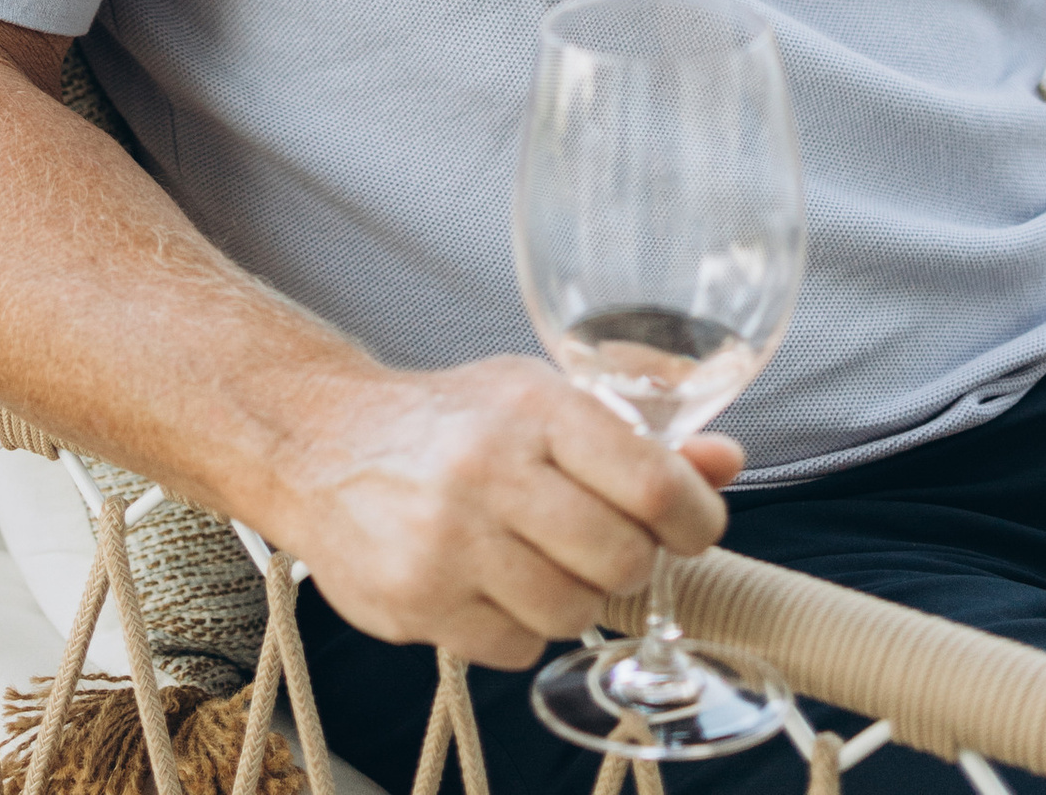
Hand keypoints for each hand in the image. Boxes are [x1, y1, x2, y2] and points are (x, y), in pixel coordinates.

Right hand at [266, 355, 738, 666]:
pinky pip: (514, 650)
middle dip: (630, 561)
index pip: (653, 483)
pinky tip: (491, 585)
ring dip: (573, 597)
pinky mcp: (416, 603)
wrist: (319, 443)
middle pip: (621, 559)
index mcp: (530, 406)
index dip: (696, 519)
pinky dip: (517, 628)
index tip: (695, 528)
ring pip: (571, 613)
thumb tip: (725, 461)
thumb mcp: (537, 395)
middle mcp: (489, 470)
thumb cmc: (447, 421)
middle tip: (606, 543)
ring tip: (541, 560)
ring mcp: (448, 542)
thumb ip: (636, 429)